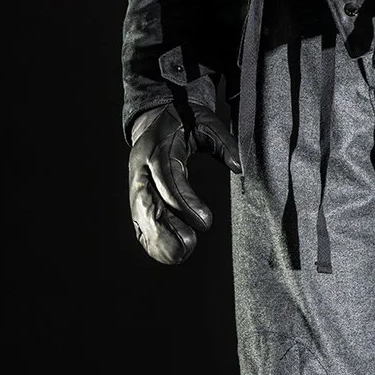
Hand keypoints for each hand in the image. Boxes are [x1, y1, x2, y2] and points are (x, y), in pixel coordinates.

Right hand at [128, 102, 239, 264]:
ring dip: (158, 239)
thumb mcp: (205, 121)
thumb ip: (223, 141)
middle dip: (166, 227)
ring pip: (140, 216)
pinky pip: (138, 223)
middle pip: (148, 201)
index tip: (206, 222)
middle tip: (189, 246)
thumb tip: (239, 165)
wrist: (155, 120)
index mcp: (157, 148)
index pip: (168, 177)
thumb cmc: (183, 121)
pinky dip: (150, 241)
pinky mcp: (136, 198)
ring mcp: (135, 185)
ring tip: (180, 255)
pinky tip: (166, 255)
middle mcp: (140, 169)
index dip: (185, 201)